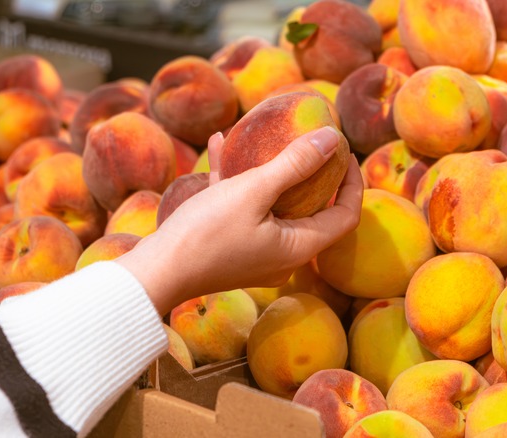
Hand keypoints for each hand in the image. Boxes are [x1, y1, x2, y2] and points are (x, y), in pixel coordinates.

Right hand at [115, 126, 362, 314]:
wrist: (155, 272)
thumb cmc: (206, 233)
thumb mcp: (253, 191)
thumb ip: (295, 163)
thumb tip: (332, 138)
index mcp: (299, 247)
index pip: (346, 214)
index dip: (351, 181)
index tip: (342, 150)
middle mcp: (284, 255)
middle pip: (313, 209)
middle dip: (311, 172)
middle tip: (309, 140)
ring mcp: (257, 253)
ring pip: (275, 206)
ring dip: (271, 171)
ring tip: (264, 136)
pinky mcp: (231, 247)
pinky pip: (244, 209)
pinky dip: (239, 181)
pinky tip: (220, 145)